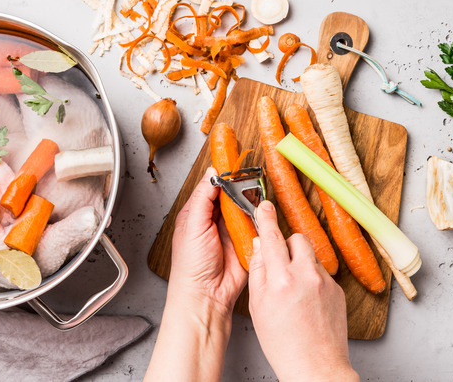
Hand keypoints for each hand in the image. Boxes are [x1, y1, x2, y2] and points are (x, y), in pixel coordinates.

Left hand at [169, 166, 247, 314]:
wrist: (207, 295)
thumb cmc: (191, 266)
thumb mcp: (192, 225)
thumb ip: (203, 198)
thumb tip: (212, 173)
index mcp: (197, 213)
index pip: (212, 186)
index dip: (222, 173)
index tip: (233, 157)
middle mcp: (215, 220)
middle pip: (232, 194)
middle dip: (240, 186)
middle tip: (249, 175)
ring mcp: (232, 230)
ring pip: (246, 207)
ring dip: (250, 203)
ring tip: (254, 195)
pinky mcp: (247, 242)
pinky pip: (257, 225)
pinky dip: (260, 220)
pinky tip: (260, 214)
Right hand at [248, 201, 357, 381]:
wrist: (315, 367)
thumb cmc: (283, 343)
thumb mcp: (258, 306)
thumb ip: (258, 271)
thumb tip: (260, 246)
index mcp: (281, 279)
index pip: (272, 237)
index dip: (266, 218)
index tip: (264, 206)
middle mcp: (306, 275)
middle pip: (297, 239)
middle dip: (287, 246)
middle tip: (279, 266)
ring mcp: (325, 282)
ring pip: (311, 255)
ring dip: (301, 263)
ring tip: (293, 289)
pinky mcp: (339, 290)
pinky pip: (322, 272)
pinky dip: (313, 279)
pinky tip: (307, 301)